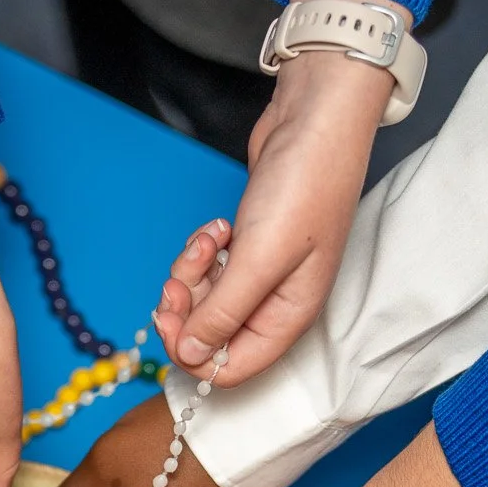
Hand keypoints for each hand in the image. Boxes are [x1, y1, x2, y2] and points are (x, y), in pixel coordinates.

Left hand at [153, 0, 405, 382]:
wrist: (317, 117)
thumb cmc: (305, 184)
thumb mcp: (260, 257)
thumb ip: (223, 313)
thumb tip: (190, 355)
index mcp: (287, 318)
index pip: (229, 369)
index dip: (192, 353)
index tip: (171, 318)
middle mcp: (274, 303)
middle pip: (210, 336)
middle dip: (186, 309)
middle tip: (179, 277)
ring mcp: (260, 275)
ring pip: (205, 302)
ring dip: (192, 274)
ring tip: (208, 239)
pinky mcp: (247, 248)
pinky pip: (209, 270)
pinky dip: (202, 252)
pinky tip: (217, 227)